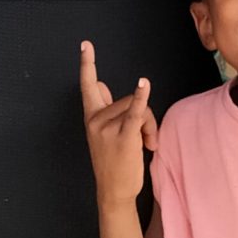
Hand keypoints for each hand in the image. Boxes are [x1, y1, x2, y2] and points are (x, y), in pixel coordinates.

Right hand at [79, 41, 157, 207]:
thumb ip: (104, 107)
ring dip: (150, 126)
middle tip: (147, 138)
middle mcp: (96, 120)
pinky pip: (135, 113)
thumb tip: (101, 83)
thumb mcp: (104, 132)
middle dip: (144, 114)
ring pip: (139, 110)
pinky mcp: (124, 137)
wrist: (114, 192)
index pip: (88, 86)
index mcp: (91, 117)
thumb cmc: (113, 162)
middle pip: (128, 99)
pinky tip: (144, 84)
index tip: (86, 45)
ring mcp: (108, 129)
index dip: (87, 65)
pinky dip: (141, 98)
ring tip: (149, 145)